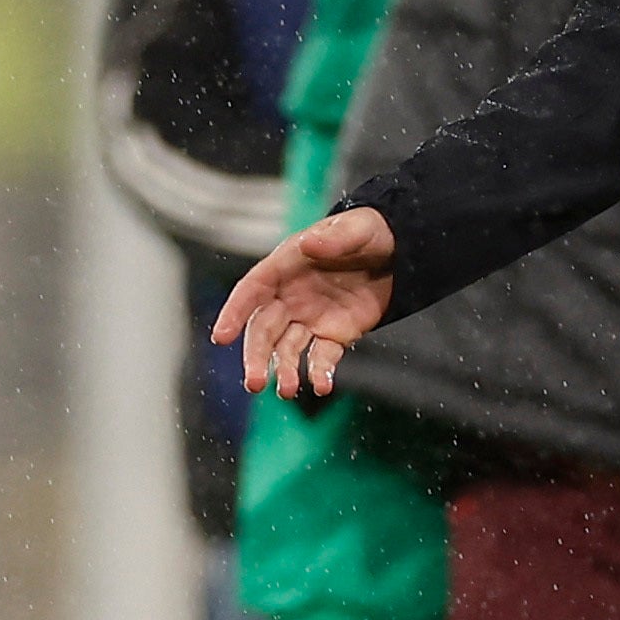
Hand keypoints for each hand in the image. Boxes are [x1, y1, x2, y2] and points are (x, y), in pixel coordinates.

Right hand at [215, 206, 398, 397]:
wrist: (398, 251)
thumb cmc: (368, 232)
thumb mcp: (356, 228)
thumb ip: (334, 238)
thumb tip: (308, 243)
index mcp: (286, 266)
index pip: (252, 290)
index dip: (234, 312)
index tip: (221, 336)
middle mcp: (290, 296)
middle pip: (263, 329)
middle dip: (256, 356)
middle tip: (255, 382)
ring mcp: (310, 318)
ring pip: (287, 349)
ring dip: (285, 370)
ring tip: (287, 391)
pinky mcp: (334, 334)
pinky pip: (322, 357)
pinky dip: (320, 373)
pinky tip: (322, 386)